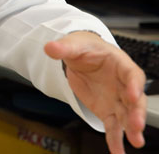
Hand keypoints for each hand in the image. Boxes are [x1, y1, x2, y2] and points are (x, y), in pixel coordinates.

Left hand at [44, 31, 146, 153]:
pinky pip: (113, 126)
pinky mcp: (107, 111)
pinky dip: (115, 139)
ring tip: (135, 142)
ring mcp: (117, 99)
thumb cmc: (84, 48)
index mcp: (119, 64)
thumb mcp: (74, 44)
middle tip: (136, 124)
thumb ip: (64, 48)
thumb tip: (49, 47)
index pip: (131, 74)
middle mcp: (123, 84)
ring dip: (131, 129)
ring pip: (127, 115)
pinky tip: (117, 151)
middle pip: (134, 99)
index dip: (134, 85)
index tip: (132, 95)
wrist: (80, 57)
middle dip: (136, 112)